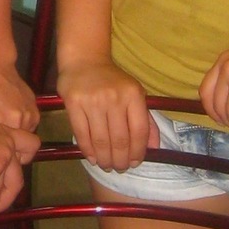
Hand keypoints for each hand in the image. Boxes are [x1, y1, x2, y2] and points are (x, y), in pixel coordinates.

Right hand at [59, 58, 152, 173]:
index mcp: (133, 95)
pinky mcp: (74, 103)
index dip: (138, 152)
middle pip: (120, 139)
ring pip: (101, 140)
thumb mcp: (135, 94)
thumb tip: (154, 148)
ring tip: (106, 166)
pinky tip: (93, 158)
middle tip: (119, 168)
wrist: (84, 60)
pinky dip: (88, 151)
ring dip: (105, 159)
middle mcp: (115, 98)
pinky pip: (82, 134)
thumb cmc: (113, 80)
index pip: (139, 131)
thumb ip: (146, 120)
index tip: (134, 163)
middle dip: (120, 160)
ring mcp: (93, 101)